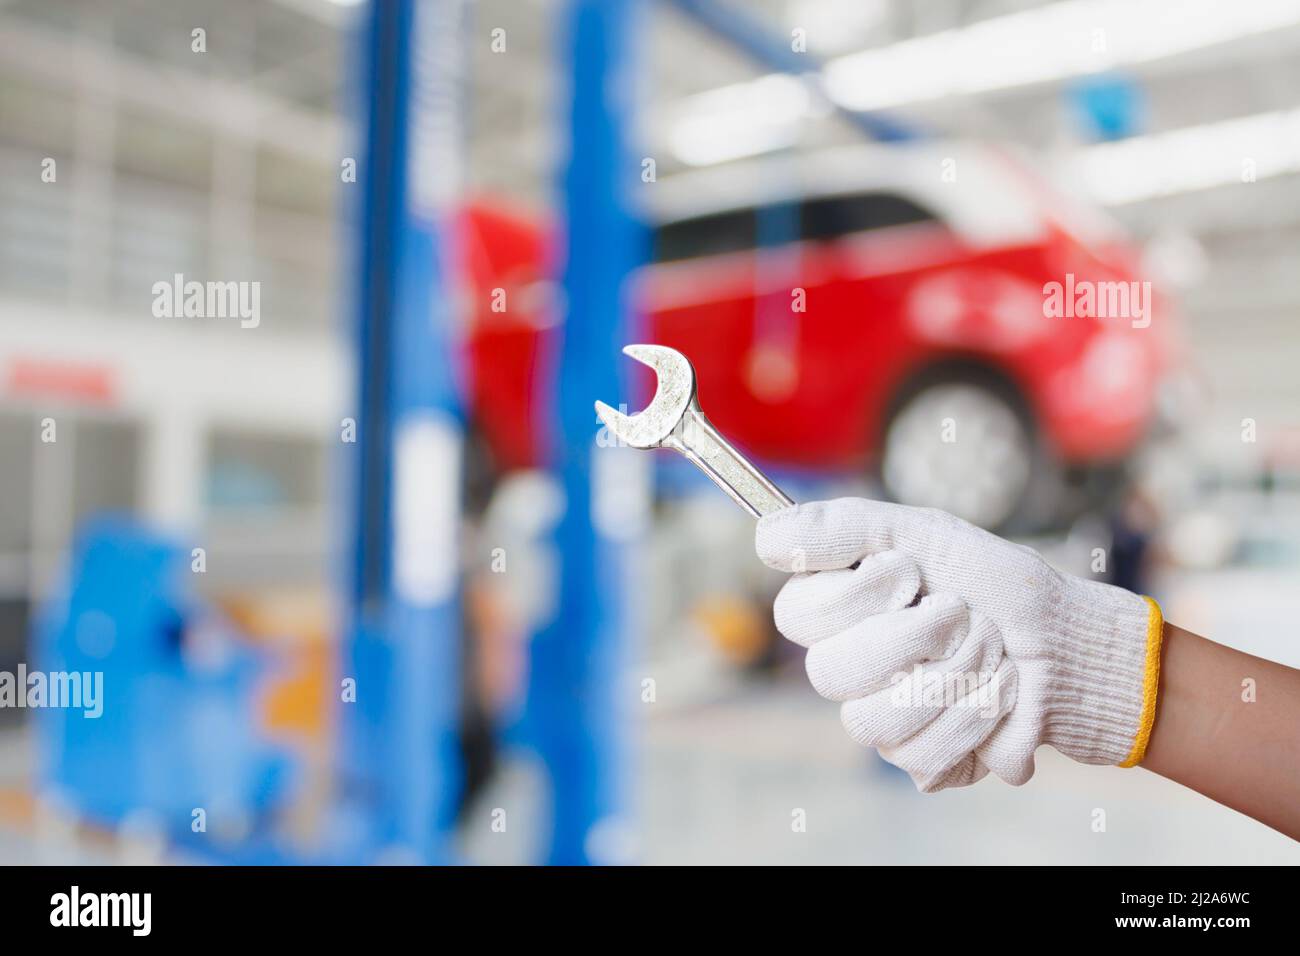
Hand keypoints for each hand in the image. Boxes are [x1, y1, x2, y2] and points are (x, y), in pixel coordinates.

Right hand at [756, 498, 1162, 791]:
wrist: (1069, 641)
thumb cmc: (995, 582)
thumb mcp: (924, 533)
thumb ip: (843, 528)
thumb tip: (764, 535)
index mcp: (838, 613)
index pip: (795, 615)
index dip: (857, 596)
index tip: (910, 573)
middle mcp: (848, 669)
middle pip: (830, 673)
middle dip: (918, 636)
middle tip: (964, 613)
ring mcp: (881, 720)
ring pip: (872, 722)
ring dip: (956, 676)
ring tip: (991, 652)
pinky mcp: (923, 762)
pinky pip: (922, 757)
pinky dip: (978, 717)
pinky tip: (1000, 695)